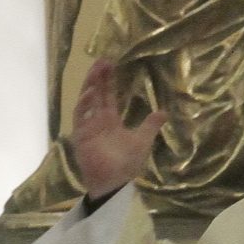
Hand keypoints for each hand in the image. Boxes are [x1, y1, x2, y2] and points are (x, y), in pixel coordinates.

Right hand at [68, 58, 165, 197]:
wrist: (114, 183)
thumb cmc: (126, 164)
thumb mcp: (142, 141)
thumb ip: (150, 125)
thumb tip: (163, 112)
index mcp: (110, 120)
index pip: (107, 95)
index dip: (108, 80)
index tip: (109, 63)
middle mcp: (97, 120)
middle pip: (96, 93)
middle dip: (97, 77)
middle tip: (102, 60)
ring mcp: (87, 126)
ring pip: (86, 101)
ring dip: (89, 85)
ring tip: (96, 70)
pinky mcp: (80, 135)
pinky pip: (80, 117)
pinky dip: (84, 104)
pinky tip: (91, 92)